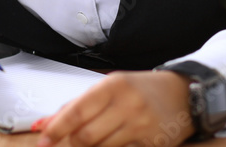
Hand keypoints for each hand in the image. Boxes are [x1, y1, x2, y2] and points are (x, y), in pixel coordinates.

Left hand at [33, 70, 195, 146]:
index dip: (56, 128)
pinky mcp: (150, 143)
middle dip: (70, 145)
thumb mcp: (109, 88)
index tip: (43, 140)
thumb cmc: (140, 90)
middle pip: (86, 135)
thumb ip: (77, 105)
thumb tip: (44, 123)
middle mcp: (127, 104)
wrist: (182, 95)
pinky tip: (108, 143)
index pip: (77, 111)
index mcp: (112, 85)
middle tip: (60, 146)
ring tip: (86, 144)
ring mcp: (140, 125)